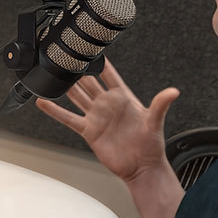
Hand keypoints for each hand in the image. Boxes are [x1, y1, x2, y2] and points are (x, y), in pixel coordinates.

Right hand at [35, 58, 179, 184]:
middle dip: (79, 70)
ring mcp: (96, 116)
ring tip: (53, 73)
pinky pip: (68, 118)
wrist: (141, 168)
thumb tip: (173, 92)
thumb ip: (160, 105)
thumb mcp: (155, 122)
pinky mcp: (88, 130)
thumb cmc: (151, 146)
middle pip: (89, 83)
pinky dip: (55, 111)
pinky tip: (44, 102)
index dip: (101, 62)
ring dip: (66, 86)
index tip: (92, 49)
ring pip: (77, 96)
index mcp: (123, 97)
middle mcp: (107, 105)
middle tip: (66, 57)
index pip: (110, 75)